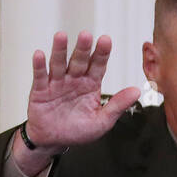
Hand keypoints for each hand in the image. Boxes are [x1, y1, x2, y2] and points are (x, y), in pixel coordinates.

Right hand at [13, 31, 140, 172]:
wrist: (53, 140)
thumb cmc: (78, 131)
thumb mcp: (102, 121)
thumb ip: (117, 105)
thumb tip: (137, 91)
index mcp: (91, 84)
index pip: (98, 65)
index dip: (101, 53)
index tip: (106, 40)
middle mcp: (74, 79)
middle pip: (79, 61)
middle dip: (82, 49)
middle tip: (86, 36)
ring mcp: (57, 83)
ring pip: (58, 63)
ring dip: (59, 50)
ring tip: (61, 36)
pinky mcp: (40, 90)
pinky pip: (39, 76)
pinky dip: (39, 65)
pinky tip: (40, 54)